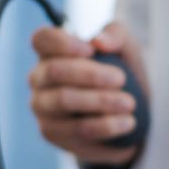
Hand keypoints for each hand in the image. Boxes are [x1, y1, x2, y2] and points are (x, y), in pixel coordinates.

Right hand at [27, 22, 146, 166]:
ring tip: (129, 103)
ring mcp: (41, 106)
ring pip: (64, 100)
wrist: (126, 114)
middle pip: (54, 70)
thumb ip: (115, 36)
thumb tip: (99, 41)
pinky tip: (127, 122)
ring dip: (101, 101)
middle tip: (121, 79)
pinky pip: (76, 129)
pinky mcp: (51, 133)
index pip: (41, 39)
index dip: (62, 42)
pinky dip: (105, 126)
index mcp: (52, 51)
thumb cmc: (119, 73)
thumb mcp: (125, 48)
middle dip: (91, 74)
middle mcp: (39, 78)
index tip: (90, 50)